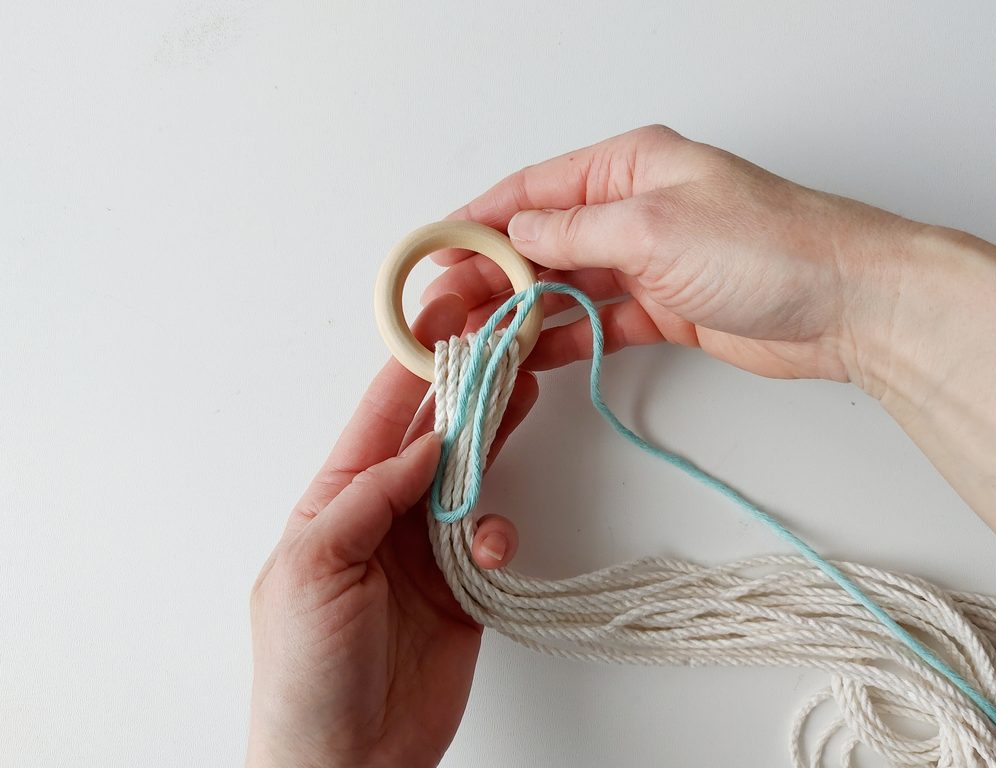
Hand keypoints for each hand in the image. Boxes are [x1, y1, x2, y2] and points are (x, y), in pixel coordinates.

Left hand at [247, 294, 535, 767]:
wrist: (347, 764)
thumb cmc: (304, 673)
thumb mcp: (310, 570)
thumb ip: (365, 499)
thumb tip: (420, 446)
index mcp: (336, 501)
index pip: (381, 416)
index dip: (414, 361)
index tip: (448, 314)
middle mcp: (383, 515)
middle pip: (435, 434)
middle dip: (469, 386)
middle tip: (506, 337)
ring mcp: (425, 549)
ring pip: (470, 475)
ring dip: (496, 439)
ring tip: (526, 392)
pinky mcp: (463, 586)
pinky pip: (491, 537)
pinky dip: (500, 532)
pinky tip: (493, 545)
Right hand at [424, 124, 911, 382]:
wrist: (846, 303)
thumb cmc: (767, 244)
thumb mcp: (652, 225)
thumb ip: (574, 233)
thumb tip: (515, 236)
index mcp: (629, 166)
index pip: (534, 190)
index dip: (479, 220)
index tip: (436, 250)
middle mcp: (634, 209)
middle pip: (543, 241)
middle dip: (491, 273)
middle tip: (446, 306)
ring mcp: (649, 261)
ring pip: (565, 284)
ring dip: (521, 310)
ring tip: (475, 336)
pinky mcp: (666, 308)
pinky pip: (597, 321)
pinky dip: (563, 336)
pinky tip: (528, 355)